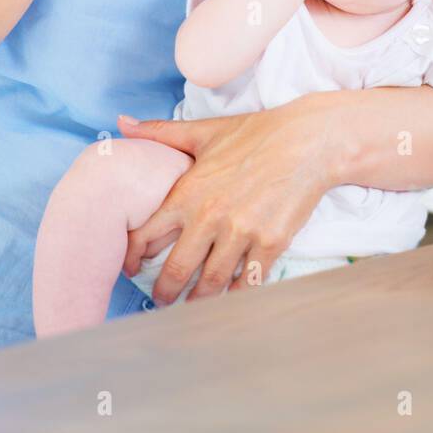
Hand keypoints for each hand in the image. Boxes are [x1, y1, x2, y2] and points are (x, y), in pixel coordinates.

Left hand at [116, 98, 339, 304]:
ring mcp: (241, 232)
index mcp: (188, 191)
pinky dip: (236, 296)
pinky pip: (247, 282)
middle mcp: (210, 216)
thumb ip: (162, 133)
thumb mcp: (206, 131)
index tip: (132, 268)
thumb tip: (122, 124)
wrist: (309, 140)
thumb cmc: (257, 134)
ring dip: (197, 302)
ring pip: (210, 283)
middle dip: (164, 293)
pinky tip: (229, 300)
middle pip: (176, 270)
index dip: (133, 257)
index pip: (147, 235)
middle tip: (160, 302)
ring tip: (190, 308)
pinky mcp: (270, 243)